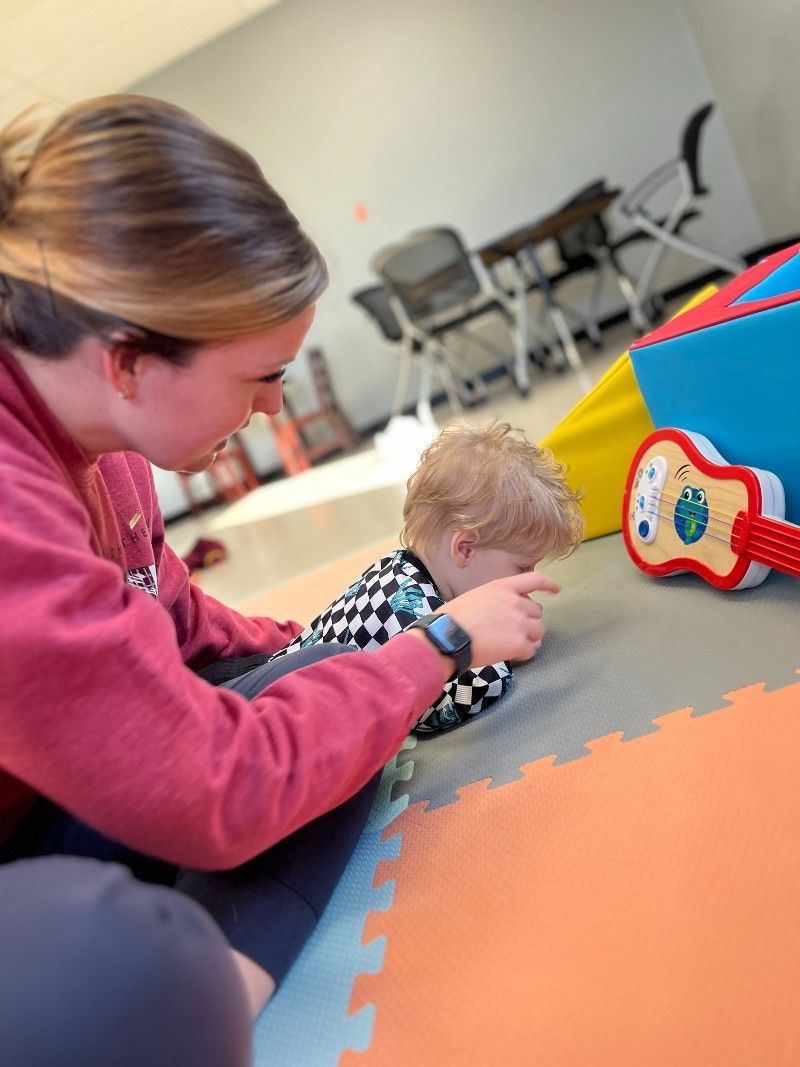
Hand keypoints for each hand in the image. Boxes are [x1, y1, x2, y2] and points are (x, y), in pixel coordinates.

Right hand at [443, 571, 559, 667]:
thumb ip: (496, 599)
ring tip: (512, 644)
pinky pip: (532, 649)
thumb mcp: (476, 596)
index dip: (548, 584)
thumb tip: (502, 610)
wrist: (447, 637)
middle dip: (528, 620)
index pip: (534, 580)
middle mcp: (515, 603)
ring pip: (538, 631)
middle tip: (512, 629)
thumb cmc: (453, 618)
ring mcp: (519, 623)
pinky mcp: (519, 644)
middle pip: (537, 611)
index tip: (557, 589)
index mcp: (503, 588)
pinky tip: (512, 654)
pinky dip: (524, 653)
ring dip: (529, 637)